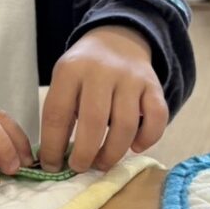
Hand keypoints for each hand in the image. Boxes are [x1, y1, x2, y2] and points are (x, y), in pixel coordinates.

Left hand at [40, 26, 167, 174]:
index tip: (52, 166)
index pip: (57, 114)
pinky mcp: (153, 86)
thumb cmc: (84, 70)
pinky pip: (157, 119)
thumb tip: (56, 159)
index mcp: (70, 71)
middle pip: (94, 122)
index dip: (53, 146)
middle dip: (85, 154)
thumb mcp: (64, 81)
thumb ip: (60, 113)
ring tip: (102, 162)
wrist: (117, 40)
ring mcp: (130, 78)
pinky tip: (135, 147)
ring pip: (126, 125)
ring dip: (113, 153)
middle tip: (80, 168)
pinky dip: (148, 139)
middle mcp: (101, 72)